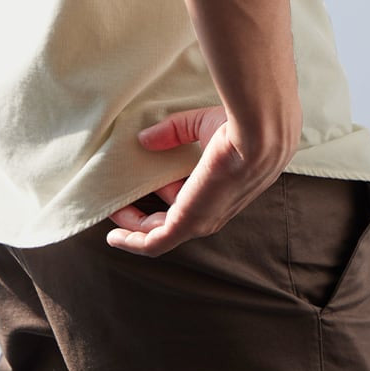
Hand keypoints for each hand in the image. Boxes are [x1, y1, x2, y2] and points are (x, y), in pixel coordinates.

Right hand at [106, 104, 298, 258]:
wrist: (257, 136)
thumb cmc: (239, 128)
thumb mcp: (201, 126)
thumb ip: (174, 132)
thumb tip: (145, 139)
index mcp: (217, 191)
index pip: (184, 198)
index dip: (159, 188)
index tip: (139, 176)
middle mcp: (209, 212)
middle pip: (168, 220)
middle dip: (141, 213)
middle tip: (119, 198)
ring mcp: (198, 222)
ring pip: (157, 233)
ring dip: (132, 226)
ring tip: (112, 211)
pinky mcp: (186, 224)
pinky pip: (153, 244)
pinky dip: (132, 243)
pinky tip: (113, 236)